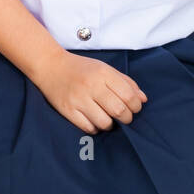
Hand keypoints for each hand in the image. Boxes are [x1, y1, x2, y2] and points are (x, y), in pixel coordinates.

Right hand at [33, 49, 147, 133]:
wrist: (50, 66)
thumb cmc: (81, 68)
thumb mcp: (104, 69)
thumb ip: (126, 82)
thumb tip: (143, 100)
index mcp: (103, 73)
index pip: (129, 95)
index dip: (136, 106)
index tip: (134, 108)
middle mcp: (91, 86)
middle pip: (119, 110)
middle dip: (127, 118)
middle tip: (124, 116)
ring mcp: (78, 99)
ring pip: (104, 122)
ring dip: (111, 124)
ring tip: (108, 119)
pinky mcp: (67, 110)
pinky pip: (88, 128)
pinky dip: (95, 128)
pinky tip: (94, 120)